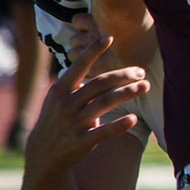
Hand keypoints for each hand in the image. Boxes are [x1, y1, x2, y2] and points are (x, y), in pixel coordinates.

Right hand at [26, 32, 147, 174]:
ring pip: (104, 103)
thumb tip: (98, 66)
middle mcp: (66, 104)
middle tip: (141, 72)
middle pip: (99, 84)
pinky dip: (119, 125)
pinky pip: (103, 132)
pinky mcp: (81, 141)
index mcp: (60, 90)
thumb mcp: (59, 99)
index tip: (109, 36)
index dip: (93, 51)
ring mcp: (73, 123)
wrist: (44, 153)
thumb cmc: (59, 119)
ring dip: (127, 93)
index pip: (79, 66)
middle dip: (122, 75)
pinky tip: (134, 118)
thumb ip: (78, 84)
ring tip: (145, 86)